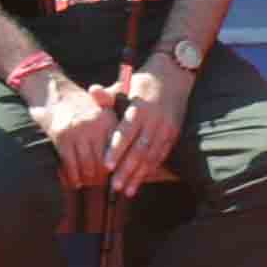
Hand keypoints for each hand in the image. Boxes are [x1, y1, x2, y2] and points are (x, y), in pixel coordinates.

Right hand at [24, 67, 112, 187]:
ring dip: (88, 180)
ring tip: (88, 186)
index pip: (117, 152)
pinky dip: (73, 177)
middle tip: (101, 188)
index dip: (118, 170)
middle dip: (103, 179)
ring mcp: (78, 132)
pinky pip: (70, 164)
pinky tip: (74, 183)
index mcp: (108, 120)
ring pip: (88, 166)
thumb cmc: (78, 105)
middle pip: (104, 162)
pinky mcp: (62, 137)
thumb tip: (121, 161)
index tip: (116, 180)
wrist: (52, 90)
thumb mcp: (100, 111)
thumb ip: (112, 130)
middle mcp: (95, 126)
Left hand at [103, 69, 184, 194]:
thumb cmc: (141, 82)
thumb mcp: (125, 84)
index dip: (117, 150)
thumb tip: (92, 90)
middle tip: (114, 186)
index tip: (107, 166)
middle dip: (127, 170)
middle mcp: (154, 120)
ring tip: (127, 190)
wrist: (173, 76)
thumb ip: (109, 95)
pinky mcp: (173, 134)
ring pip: (151, 156)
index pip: (126, 132)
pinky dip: (151, 169)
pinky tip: (141, 180)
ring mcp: (166, 128)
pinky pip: (161, 155)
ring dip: (139, 175)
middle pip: (139, 149)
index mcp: (139, 107)